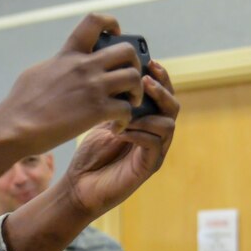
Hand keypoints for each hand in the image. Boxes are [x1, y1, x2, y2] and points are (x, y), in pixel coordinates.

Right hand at [0, 13, 150, 154]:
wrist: (13, 128)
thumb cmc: (18, 105)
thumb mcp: (35, 73)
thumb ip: (56, 65)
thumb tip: (61, 64)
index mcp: (68, 54)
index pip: (95, 21)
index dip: (111, 23)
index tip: (115, 35)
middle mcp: (84, 66)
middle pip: (127, 51)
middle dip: (134, 64)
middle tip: (129, 79)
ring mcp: (93, 88)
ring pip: (134, 78)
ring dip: (137, 92)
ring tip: (130, 104)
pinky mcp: (97, 111)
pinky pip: (126, 110)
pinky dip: (126, 119)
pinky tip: (117, 126)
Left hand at [57, 59, 178, 219]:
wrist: (78, 188)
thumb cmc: (89, 157)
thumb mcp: (102, 123)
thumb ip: (116, 105)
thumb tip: (118, 76)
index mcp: (147, 124)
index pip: (162, 97)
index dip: (160, 79)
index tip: (151, 63)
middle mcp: (155, 136)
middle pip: (172, 107)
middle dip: (161, 90)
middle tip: (144, 80)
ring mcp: (154, 152)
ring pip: (168, 124)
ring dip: (147, 114)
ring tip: (126, 114)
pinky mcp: (148, 167)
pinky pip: (155, 144)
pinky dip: (140, 134)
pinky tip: (122, 132)